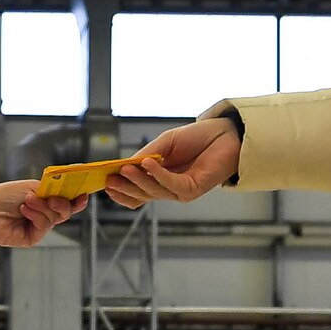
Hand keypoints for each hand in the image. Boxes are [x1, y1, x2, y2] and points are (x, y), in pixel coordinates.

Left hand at [0, 180, 85, 247]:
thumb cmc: (2, 196)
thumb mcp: (29, 187)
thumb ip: (50, 190)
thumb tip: (68, 192)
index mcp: (44, 198)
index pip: (66, 198)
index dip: (77, 197)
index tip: (84, 193)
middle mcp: (44, 213)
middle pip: (66, 210)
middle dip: (63, 203)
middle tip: (54, 198)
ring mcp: (39, 226)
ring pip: (57, 217)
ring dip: (44, 207)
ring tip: (27, 201)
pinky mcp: (33, 237)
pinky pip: (45, 225)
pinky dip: (36, 216)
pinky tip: (24, 211)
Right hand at [105, 118, 241, 207]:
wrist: (226, 134)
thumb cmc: (197, 138)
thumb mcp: (165, 144)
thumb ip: (147, 154)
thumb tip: (125, 164)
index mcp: (160, 179)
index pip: (136, 192)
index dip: (121, 190)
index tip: (104, 182)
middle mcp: (169, 188)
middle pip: (142, 195)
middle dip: (124, 188)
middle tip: (108, 180)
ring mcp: (181, 191)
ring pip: (154, 192)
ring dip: (138, 181)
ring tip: (124, 169)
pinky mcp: (194, 189)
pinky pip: (171, 185)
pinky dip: (158, 175)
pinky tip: (148, 164)